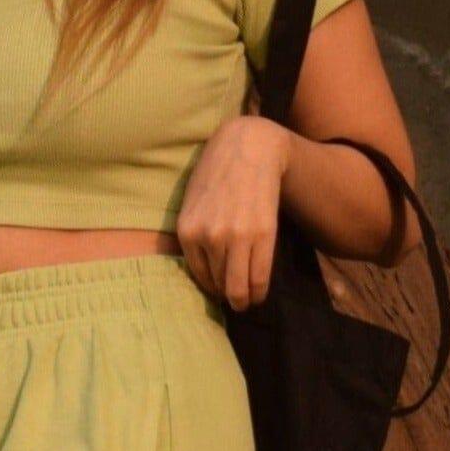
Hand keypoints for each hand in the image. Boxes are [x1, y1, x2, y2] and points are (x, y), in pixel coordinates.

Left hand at [174, 114, 292, 309]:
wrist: (248, 148)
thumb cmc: (217, 174)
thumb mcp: (192, 205)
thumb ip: (194, 236)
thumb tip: (206, 275)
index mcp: (187, 231)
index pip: (199, 276)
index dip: (211, 288)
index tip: (220, 292)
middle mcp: (209, 237)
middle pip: (219, 285)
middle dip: (228, 298)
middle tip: (236, 303)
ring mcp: (236, 236)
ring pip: (239, 287)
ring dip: (244, 299)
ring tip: (247, 300)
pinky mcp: (262, 233)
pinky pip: (260, 276)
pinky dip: (259, 291)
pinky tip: (259, 293)